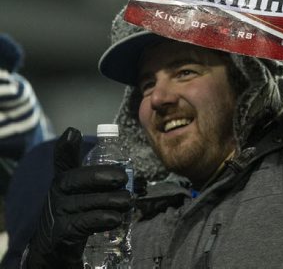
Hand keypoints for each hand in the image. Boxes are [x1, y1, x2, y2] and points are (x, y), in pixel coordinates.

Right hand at [24, 127, 130, 268]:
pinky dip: (103, 218)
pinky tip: (116, 218)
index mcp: (64, 178)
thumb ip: (99, 178)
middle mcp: (57, 192)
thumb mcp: (82, 192)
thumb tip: (128, 171)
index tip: (73, 132)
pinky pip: (85, 222)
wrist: (55, 248)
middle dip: (103, 176)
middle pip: (79, 179)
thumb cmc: (75, 213)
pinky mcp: (62, 232)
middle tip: (124, 179)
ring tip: (127, 201)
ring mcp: (58, 212)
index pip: (63, 159)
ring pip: (87, 201)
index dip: (66, 146)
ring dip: (111, 200)